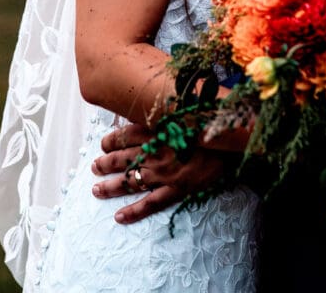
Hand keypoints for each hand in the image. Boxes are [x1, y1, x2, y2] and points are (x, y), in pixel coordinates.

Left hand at [91, 122, 225, 223]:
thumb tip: (147, 108)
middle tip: (94, 167)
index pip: (125, 135)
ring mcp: (164, 173)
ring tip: (96, 190)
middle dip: (105, 163)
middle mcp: (155, 152)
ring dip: (111, 187)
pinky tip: (119, 217)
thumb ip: (163, 112)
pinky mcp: (176, 189)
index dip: (111, 140)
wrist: (231, 143)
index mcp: (157, 130)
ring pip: (130, 181)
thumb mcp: (183, 111)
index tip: (103, 143)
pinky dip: (133, 212)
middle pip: (123, 158)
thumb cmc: (207, 125)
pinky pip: (150, 204)